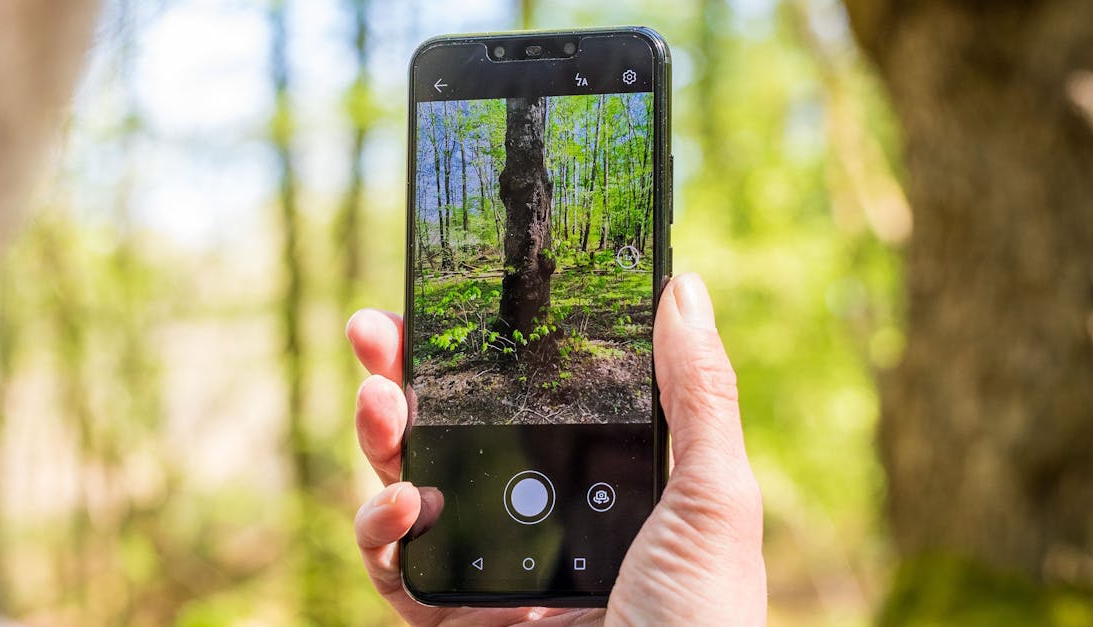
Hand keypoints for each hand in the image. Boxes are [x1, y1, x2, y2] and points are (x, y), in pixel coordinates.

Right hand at [345, 273, 766, 625]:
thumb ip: (699, 394)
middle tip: (375, 330)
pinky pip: (397, 569)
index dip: (488, 346)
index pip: (535, 396)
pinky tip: (401, 507)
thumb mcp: (717, 500)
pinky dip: (382, 531)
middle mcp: (545, 518)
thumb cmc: (707, 626)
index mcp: (610, 481)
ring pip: (412, 489)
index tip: (453, 295)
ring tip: (380, 405)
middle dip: (407, 375)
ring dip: (383, 440)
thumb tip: (683, 287)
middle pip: (457, 431)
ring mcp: (495, 571)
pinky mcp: (456, 621)